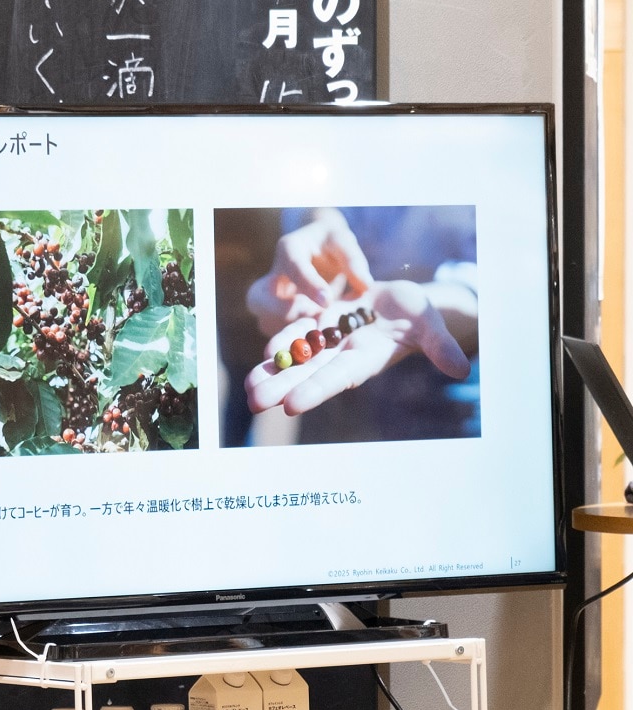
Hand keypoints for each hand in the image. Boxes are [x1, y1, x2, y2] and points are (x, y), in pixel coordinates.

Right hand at [245, 209, 373, 336]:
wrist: (314, 248)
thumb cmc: (330, 243)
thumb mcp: (343, 241)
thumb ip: (353, 261)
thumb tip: (366, 286)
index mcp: (289, 249)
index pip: (294, 268)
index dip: (309, 286)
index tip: (327, 302)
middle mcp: (271, 274)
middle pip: (259, 298)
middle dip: (282, 313)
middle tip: (310, 318)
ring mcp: (267, 297)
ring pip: (266, 319)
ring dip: (288, 328)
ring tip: (314, 328)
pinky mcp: (272, 314)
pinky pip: (275, 330)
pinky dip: (292, 335)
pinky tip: (310, 334)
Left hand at [245, 282, 471, 416]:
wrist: (400, 303)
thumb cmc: (419, 314)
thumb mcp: (431, 325)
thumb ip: (440, 347)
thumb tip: (461, 370)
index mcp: (365, 359)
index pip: (336, 378)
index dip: (314, 390)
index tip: (290, 406)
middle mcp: (341, 356)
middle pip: (306, 375)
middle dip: (280, 388)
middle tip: (253, 404)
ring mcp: (328, 342)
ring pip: (296, 360)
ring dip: (272, 373)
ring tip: (248, 389)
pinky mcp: (320, 325)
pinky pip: (297, 336)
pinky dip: (280, 345)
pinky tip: (262, 358)